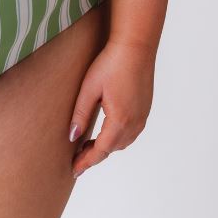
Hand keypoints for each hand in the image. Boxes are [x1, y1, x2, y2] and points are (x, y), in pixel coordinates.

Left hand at [68, 38, 154, 177]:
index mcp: (119, 120)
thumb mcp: (89, 88)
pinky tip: (106, 132)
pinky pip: (130, 132)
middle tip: (76, 157)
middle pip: (112, 149)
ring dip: (106, 147)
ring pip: (123, 142)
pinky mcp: (145, 109)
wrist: (136, 47)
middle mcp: (134, 123)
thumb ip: (80, 114)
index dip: (86, 161)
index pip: (100, 150)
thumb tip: (73, 137)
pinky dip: (117, 138)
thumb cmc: (111, 64)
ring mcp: (142, 117)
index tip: (74, 170)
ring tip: (88, 145)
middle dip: (94, 155)